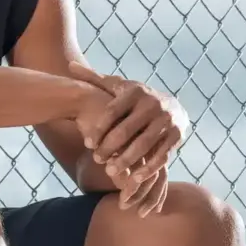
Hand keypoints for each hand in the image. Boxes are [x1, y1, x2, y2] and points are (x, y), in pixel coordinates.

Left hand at [70, 62, 186, 214]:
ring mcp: (166, 121)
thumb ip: (94, 79)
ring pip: (143, 144)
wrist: (173, 105)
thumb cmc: (135, 99)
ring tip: (111, 172)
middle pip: (126, 130)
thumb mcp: (117, 86)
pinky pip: (161, 155)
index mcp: (135, 92)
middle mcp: (153, 104)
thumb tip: (69, 65)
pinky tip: (133, 179)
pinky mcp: (176, 136)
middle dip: (110, 147)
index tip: (87, 144)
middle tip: (97, 160)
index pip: (112, 111)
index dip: (98, 129)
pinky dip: (147, 169)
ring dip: (126, 160)